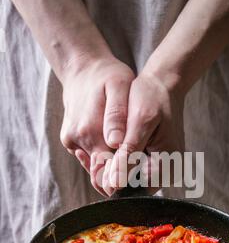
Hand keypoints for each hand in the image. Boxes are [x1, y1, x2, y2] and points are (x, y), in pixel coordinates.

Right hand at [60, 56, 134, 193]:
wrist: (82, 68)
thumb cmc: (107, 76)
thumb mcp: (118, 86)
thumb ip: (116, 115)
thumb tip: (116, 143)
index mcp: (90, 132)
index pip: (111, 169)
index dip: (128, 175)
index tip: (145, 175)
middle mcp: (77, 141)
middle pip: (103, 172)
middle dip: (122, 174)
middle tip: (144, 170)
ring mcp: (71, 142)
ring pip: (96, 167)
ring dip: (113, 166)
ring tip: (134, 156)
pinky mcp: (70, 141)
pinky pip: (89, 157)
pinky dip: (103, 156)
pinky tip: (118, 145)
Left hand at [101, 69, 184, 194]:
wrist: (162, 85)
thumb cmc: (153, 97)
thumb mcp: (141, 121)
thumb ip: (128, 153)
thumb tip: (115, 184)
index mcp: (167, 168)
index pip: (132, 190)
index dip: (110, 179)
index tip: (95, 160)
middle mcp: (165, 175)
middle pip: (128, 189)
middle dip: (107, 173)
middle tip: (90, 153)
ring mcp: (158, 170)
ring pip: (125, 181)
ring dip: (108, 167)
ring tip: (98, 147)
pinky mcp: (150, 164)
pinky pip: (127, 171)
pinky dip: (113, 161)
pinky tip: (105, 146)